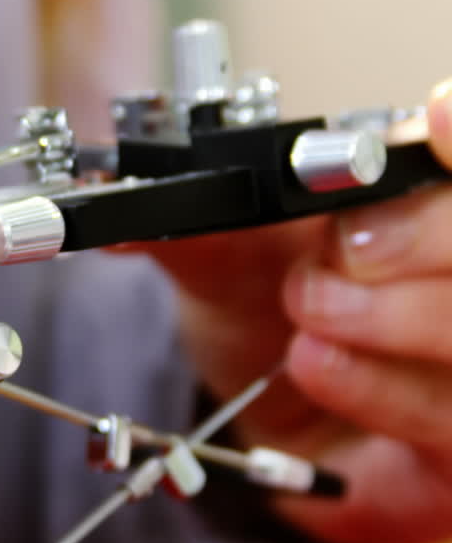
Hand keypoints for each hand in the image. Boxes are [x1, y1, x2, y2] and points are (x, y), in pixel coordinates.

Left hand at [150, 81, 451, 542]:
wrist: (259, 417)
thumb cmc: (262, 314)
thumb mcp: (222, 256)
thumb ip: (191, 221)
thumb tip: (122, 201)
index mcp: (422, 201)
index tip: (434, 122)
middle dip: (422, 236)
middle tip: (341, 250)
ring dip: (388, 318)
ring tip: (306, 317)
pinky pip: (445, 419)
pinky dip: (375, 388)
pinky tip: (315, 366)